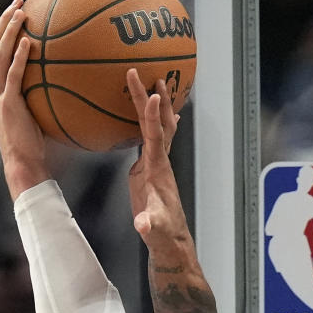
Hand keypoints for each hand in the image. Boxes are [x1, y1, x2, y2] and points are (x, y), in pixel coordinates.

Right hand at [0, 0, 49, 199]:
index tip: (16, 11)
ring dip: (10, 30)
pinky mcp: (8, 104)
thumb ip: (39, 94)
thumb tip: (62, 82)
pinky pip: (13, 74)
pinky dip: (19, 56)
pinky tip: (28, 42)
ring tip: (21, 13)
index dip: (3, 28)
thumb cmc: (32, 143)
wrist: (23, 163)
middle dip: (4, 20)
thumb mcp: (34, 112)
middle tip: (18, 2)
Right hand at [126, 69, 187, 257]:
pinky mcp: (150, 168)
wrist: (169, 238)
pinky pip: (154, 137)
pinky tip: (157, 111)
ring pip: (159, 127)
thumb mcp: (153, 229)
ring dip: (157, 105)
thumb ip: (148, 225)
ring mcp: (157, 164)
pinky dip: (154, 121)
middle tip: (146, 74)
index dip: (152, 117)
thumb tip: (142, 225)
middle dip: (151, 99)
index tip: (151, 94)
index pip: (155, 138)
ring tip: (158, 81)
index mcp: (157, 170)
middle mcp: (160, 162)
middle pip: (158, 124)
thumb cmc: (160, 233)